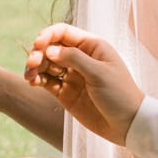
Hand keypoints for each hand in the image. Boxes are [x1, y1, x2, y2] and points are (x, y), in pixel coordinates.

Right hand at [24, 25, 145, 145]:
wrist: (128, 124)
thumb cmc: (120, 94)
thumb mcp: (100, 73)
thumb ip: (74, 58)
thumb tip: (49, 49)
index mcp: (91, 46)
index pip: (63, 32)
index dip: (48, 35)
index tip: (38, 45)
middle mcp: (80, 58)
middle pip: (51, 47)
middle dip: (38, 53)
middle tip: (31, 63)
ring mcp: (72, 75)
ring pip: (46, 64)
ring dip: (34, 67)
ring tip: (29, 76)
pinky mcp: (66, 93)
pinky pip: (47, 82)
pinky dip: (37, 80)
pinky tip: (33, 82)